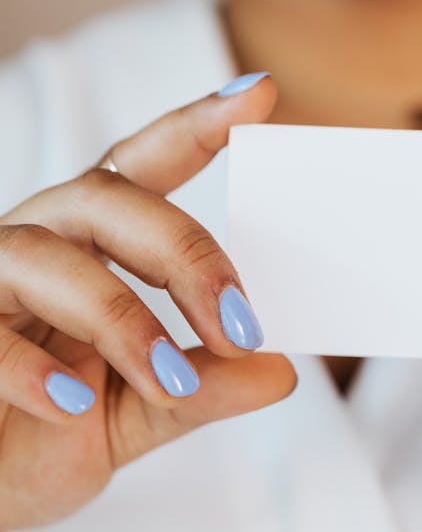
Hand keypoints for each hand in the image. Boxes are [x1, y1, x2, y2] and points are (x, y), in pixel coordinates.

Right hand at [0, 73, 295, 531]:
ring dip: (119, 317)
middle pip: (106, 197)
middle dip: (185, 254)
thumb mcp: (139, 415)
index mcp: (91, 243)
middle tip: (242, 325)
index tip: (259, 93)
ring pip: (45, 255)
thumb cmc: (45, 437)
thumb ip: (201, 391)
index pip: (145, 164)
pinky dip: (28, 366)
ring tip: (169, 380)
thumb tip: (282, 371)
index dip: (196, 124)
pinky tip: (72, 403)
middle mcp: (39, 242)